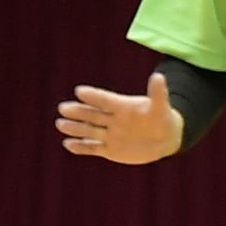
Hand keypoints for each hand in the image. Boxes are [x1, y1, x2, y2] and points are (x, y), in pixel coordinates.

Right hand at [57, 72, 182, 164]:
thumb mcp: (161, 107)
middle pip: (92, 114)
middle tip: (63, 108)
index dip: (94, 96)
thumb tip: (158, 76)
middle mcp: (112, 119)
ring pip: (89, 131)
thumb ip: (158, 94)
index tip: (79, 91)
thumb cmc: (161, 118)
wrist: (164, 139)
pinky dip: (81, 147)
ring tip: (61, 124)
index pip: (106, 100)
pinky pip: (92, 148)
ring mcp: (109, 134)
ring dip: (75, 128)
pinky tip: (68, 144)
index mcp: (122, 106)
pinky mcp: (109, 149)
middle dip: (78, 111)